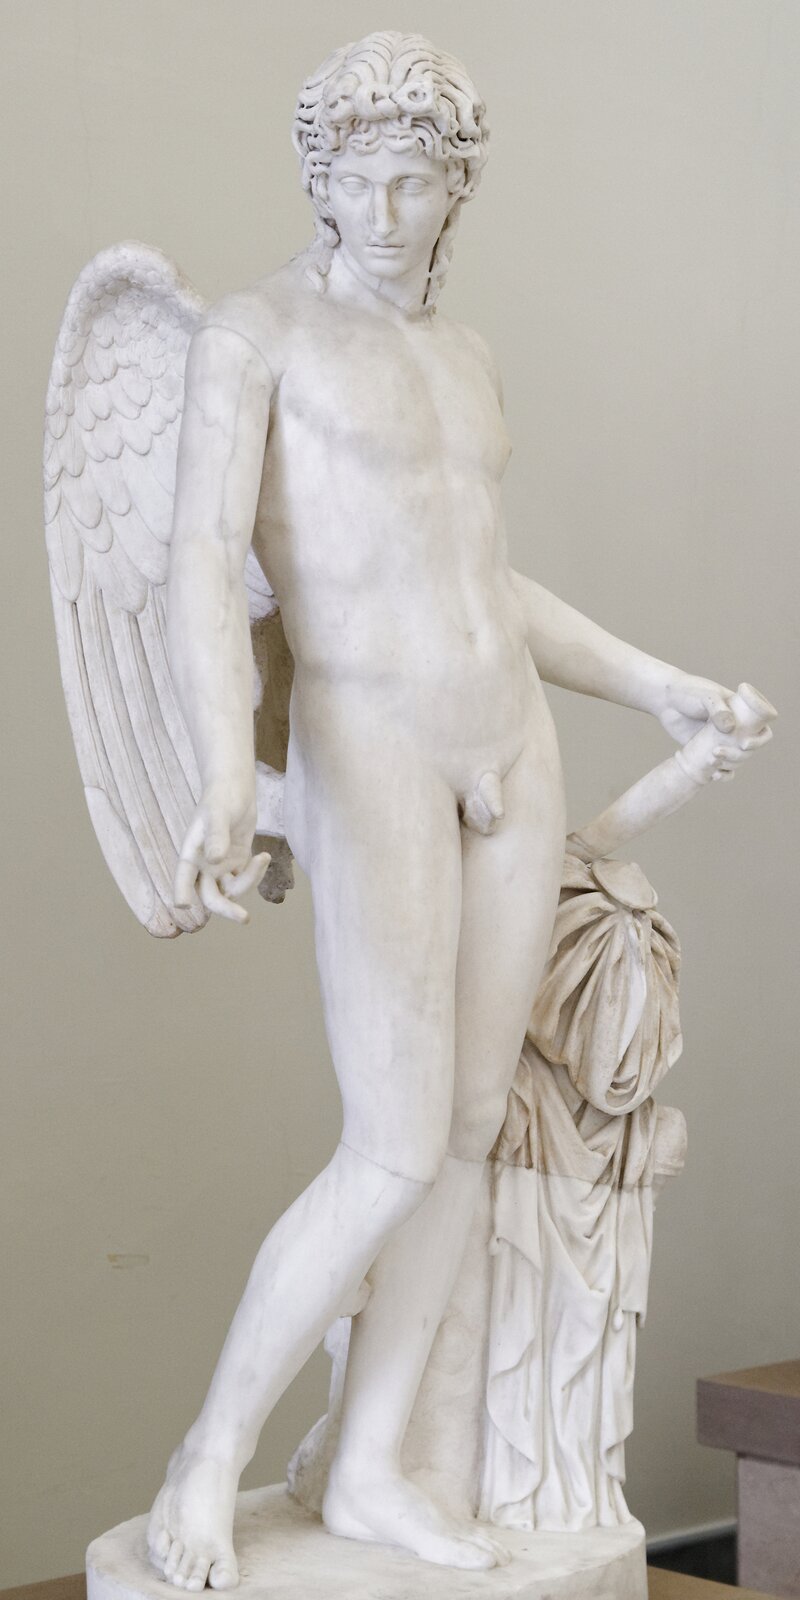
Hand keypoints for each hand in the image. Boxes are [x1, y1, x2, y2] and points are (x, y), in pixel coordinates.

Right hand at [174, 780, 269, 924]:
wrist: (236, 789)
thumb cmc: (221, 798)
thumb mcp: (218, 815)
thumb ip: (216, 836)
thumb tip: (216, 860)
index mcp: (191, 855)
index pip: (183, 878)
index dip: (182, 893)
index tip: (184, 905)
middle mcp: (204, 866)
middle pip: (210, 896)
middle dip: (226, 909)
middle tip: (244, 918)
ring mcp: (221, 867)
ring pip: (231, 891)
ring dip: (248, 882)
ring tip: (261, 859)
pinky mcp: (237, 863)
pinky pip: (245, 879)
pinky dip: (256, 874)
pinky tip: (263, 856)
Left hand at [660, 673, 774, 782]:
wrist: (665, 700)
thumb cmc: (688, 692)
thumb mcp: (705, 696)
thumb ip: (717, 709)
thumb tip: (730, 728)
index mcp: (742, 712)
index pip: (762, 728)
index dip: (760, 739)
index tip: (745, 744)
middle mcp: (736, 728)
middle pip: (750, 749)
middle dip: (739, 755)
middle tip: (718, 752)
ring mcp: (722, 740)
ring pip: (738, 759)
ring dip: (730, 765)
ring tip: (712, 762)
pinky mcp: (708, 750)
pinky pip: (723, 767)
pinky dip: (724, 775)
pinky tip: (715, 776)